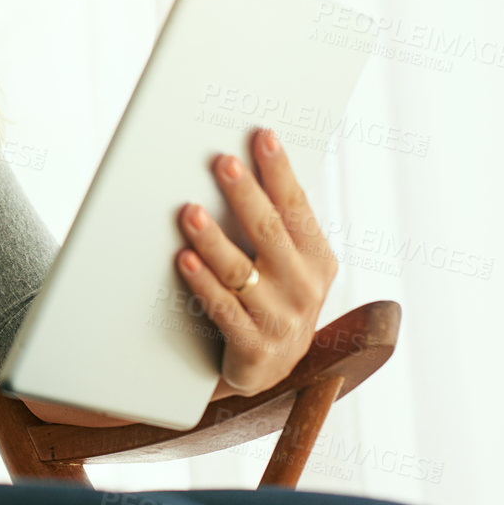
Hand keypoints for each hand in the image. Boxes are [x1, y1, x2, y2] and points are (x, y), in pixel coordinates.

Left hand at [175, 128, 336, 396]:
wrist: (269, 368)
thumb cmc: (270, 296)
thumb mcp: (285, 262)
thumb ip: (274, 223)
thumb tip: (241, 164)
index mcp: (318, 259)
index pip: (298, 207)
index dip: (280, 172)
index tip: (263, 136)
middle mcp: (305, 288)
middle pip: (270, 233)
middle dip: (246, 195)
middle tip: (223, 163)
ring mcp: (281, 321)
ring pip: (241, 272)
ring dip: (214, 239)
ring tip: (190, 211)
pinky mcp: (253, 350)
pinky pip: (223, 310)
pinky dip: (202, 283)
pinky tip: (184, 259)